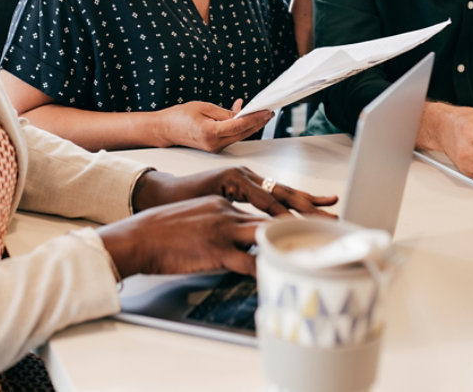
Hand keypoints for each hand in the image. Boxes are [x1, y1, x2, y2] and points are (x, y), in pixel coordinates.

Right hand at [105, 168, 338, 277]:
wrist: (141, 236)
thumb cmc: (166, 230)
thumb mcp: (200, 216)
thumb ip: (224, 221)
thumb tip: (245, 236)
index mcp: (226, 198)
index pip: (267, 201)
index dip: (294, 206)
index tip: (317, 208)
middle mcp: (229, 210)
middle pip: (275, 213)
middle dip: (305, 220)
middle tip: (331, 222)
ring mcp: (224, 229)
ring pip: (267, 234)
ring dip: (291, 242)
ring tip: (314, 248)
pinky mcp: (217, 250)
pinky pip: (249, 261)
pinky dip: (267, 268)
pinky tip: (281, 273)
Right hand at [154, 100, 272, 151]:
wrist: (165, 129)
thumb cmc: (180, 116)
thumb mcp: (204, 108)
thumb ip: (224, 113)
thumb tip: (242, 114)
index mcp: (210, 133)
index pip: (239, 126)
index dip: (255, 118)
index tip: (266, 111)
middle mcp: (214, 144)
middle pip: (243, 133)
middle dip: (258, 122)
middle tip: (269, 111)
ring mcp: (215, 148)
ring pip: (239, 136)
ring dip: (251, 124)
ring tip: (261, 113)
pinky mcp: (215, 147)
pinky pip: (232, 136)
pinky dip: (240, 127)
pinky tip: (243, 115)